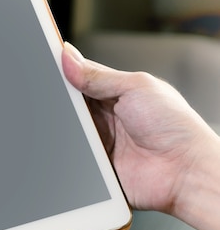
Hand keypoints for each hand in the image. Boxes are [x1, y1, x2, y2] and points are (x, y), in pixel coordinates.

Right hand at [62, 43, 219, 229]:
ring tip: (63, 123)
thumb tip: (68, 57)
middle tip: (47, 96)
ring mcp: (98, 142)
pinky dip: (63, 152)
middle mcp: (104, 117)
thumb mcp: (136, 88)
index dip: (61, 74)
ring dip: (60, 127)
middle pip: (68, 106)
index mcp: (115, 93)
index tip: (43, 67)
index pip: (78, 79)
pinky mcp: (94, 166)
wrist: (185, 172)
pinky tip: (65, 144)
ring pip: (66, 131)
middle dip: (57, 101)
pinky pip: (70, 157)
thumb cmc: (176, 128)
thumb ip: (98, 76)